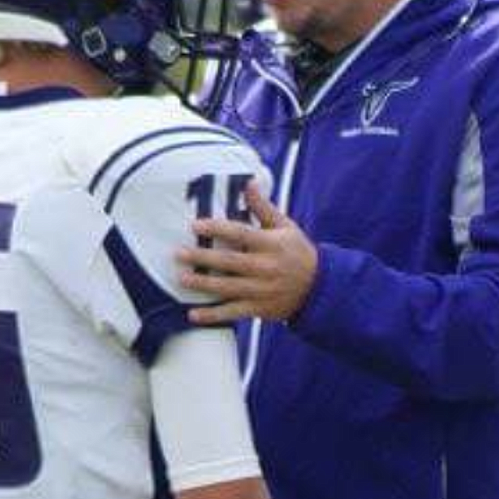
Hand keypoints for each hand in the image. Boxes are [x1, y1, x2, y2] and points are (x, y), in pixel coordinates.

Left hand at [178, 183, 318, 323]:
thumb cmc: (298, 252)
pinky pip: (232, 313)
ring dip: (202, 284)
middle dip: (202, 257)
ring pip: (227, 288)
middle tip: (179, 253)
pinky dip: (212, 316)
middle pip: (228, 262)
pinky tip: (193, 315)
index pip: (240, 234)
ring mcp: (260, 290)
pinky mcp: (258, 309)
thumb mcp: (285, 226)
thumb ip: (263, 207)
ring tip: (182, 278)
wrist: (319, 288)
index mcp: (270, 244)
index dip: (217, 229)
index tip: (195, 225)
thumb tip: (248, 183)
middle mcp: (264, 268)